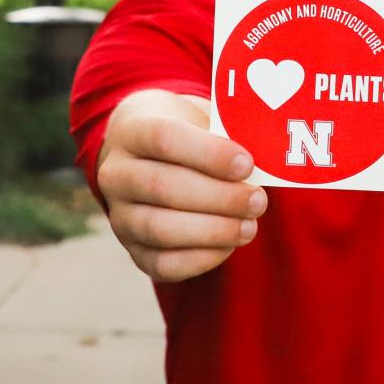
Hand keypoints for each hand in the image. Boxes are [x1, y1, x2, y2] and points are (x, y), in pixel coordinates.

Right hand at [96, 90, 267, 281]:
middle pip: (162, 187)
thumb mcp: (200, 120)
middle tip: (258, 201)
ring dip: (212, 231)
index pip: (165, 139)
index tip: (247, 164)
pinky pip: (162, 264)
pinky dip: (201, 258)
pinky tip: (229, 244)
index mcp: (132, 132)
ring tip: (249, 226)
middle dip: (218, 198)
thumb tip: (267, 160)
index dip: (208, 154)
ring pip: (160, 229)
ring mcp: (119, 216)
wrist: (149, 153)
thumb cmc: (188, 133)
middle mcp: (116, 174)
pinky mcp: (133, 250)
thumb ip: (227, 136)